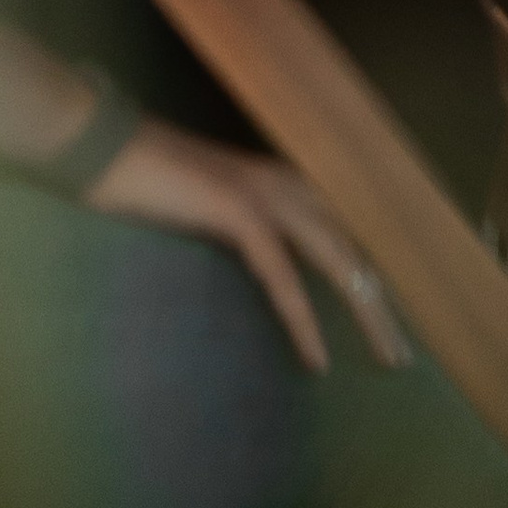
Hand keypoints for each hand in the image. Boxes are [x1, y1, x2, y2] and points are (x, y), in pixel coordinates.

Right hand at [87, 119, 405, 372]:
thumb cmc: (150, 182)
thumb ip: (249, 228)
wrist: (104, 148)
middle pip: (355, 246)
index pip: (350, 229)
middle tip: (403, 356)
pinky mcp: (239, 210)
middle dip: (384, 303)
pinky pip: (283, 277)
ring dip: (365, 312)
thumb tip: (274, 266)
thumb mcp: (213, 207)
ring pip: (336, 258)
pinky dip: (303, 321)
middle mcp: (288, 180)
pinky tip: (316, 359)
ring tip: (387, 358)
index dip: (376, 274)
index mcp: (285, 178)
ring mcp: (266, 191)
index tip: (394, 321)